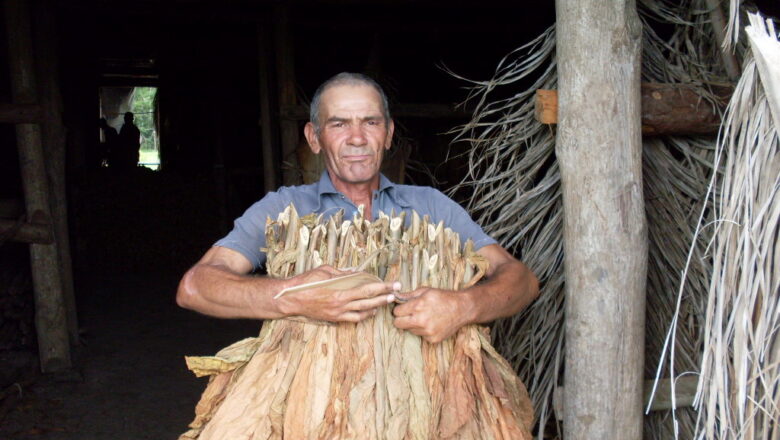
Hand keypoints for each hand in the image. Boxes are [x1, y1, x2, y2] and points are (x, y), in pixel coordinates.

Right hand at [277, 265, 399, 322]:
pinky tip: (370, 310)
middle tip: (397, 293)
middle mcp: (341, 305)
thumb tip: (355, 273)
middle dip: (385, 297)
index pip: (368, 289)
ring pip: (364, 313)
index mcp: (340, 292)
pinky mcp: (334, 319)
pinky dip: (364, 315)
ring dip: (376, 307)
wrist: (291, 299)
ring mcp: (338, 314)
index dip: (383, 287)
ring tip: (386, 301)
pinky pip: (354, 319)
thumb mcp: (324, 271)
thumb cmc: (305, 282)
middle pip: (370, 302)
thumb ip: (342, 273)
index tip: (394, 284)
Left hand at [392, 288, 473, 342]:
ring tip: (425, 317)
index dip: (399, 309)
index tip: (404, 308)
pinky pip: (420, 335)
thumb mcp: (426, 291)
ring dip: (413, 324)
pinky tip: (432, 323)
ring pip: (409, 330)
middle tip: (409, 315)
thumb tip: (394, 297)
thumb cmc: (443, 297)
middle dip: (401, 319)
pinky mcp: (432, 339)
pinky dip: (423, 330)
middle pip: (398, 324)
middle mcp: (421, 320)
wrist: (462, 308)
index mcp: (418, 306)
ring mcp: (427, 331)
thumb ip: (408, 295)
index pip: (396, 312)